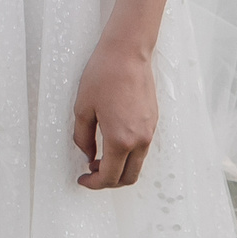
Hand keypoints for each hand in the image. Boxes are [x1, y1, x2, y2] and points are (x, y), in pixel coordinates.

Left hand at [70, 40, 157, 189]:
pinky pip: (142, 149)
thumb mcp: (82, 108)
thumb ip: (83, 137)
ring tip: (98, 158)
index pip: (109, 176)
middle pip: (128, 177)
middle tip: (90, 173)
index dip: (94, 183)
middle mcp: (140, 140)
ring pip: (137, 164)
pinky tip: (112, 144)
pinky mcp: (153, 122)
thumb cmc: (102, 76)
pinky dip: (128, 155)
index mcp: (120, 139)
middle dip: (108, 181)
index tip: (82, 180)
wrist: (127, 54)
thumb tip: (87, 155)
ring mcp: (150, 132)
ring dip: (119, 168)